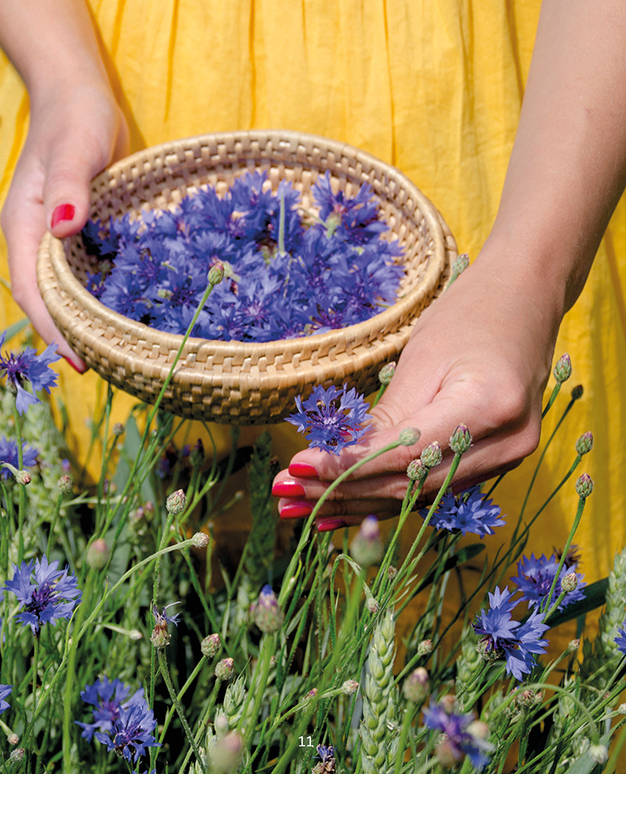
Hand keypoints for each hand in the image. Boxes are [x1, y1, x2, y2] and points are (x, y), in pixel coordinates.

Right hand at [0, 78, 128, 367]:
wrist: (76, 93)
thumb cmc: (75, 115)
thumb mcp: (75, 145)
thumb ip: (69, 184)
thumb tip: (63, 227)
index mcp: (23, 225)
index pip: (30, 288)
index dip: (50, 327)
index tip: (76, 359)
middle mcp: (34, 239)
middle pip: (43, 300)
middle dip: (66, 337)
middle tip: (104, 371)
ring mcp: (53, 238)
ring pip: (62, 292)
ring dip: (82, 323)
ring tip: (116, 356)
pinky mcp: (77, 233)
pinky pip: (82, 275)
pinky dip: (97, 299)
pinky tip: (126, 316)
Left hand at [270, 248, 565, 528]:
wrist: (527, 301)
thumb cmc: (470, 316)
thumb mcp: (421, 358)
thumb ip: (385, 418)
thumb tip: (336, 463)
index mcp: (491, 407)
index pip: (405, 454)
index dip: (347, 468)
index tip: (298, 467)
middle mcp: (508, 444)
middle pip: (410, 485)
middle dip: (342, 492)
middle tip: (286, 493)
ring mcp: (508, 458)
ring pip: (417, 495)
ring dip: (355, 504)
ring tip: (298, 507)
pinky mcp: (495, 462)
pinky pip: (431, 488)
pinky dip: (383, 498)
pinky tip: (340, 512)